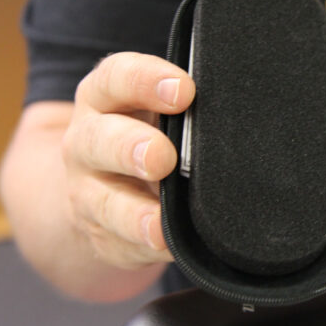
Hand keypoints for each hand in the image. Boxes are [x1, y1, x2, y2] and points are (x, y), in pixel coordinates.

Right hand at [62, 52, 194, 270]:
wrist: (101, 187)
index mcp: (104, 98)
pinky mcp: (99, 233)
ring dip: (133, 212)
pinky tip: (163, 247)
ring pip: (103, 201)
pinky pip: (117, 244)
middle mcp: (87, 142)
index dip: (146, 80)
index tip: (184, 91)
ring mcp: (87, 191)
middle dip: (130, 148)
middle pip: (99, 140)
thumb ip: (185, 106)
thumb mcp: (157, 108)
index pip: (116, 78)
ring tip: (159, 222)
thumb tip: (238, 110)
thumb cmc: (147, 132)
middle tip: (162, 157)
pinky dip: (141, 247)